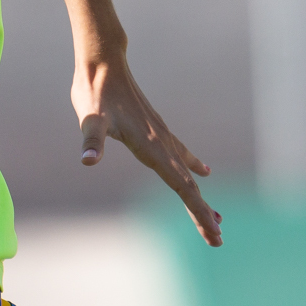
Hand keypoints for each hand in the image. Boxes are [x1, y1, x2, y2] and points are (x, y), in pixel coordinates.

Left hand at [72, 54, 222, 246]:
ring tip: (216, 216)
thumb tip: (87, 160)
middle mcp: (162, 143)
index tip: (215, 233)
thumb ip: (91, 140)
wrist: (104, 65)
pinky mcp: (155, 127)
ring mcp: (161, 134)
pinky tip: (205, 170)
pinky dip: (194, 165)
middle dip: (202, 213)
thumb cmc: (95, 93)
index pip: (182, 186)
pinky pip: (181, 152)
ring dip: (199, 195)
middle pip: (188, 185)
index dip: (198, 211)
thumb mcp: (90, 119)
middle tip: (217, 240)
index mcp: (152, 147)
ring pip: (187, 171)